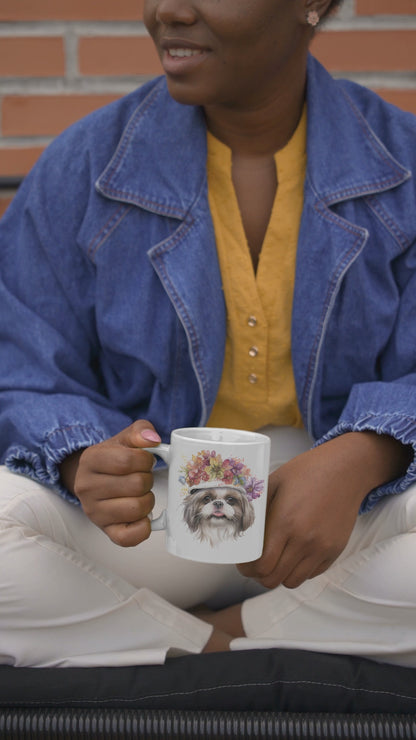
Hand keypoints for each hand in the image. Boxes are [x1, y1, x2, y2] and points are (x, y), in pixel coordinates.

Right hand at [59, 420, 160, 546]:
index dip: (146, 460)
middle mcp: (87, 488)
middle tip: (142, 478)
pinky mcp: (106, 531)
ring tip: (140, 494)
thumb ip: (140, 431)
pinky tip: (142, 515)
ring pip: (137, 509)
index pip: (129, 460)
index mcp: (91, 460)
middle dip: (148, 480)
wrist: (95, 479)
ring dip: (148, 500)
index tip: (144, 461)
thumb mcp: (124, 439)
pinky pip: (130, 537)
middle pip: (136, 485)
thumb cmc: (114, 458)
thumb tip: (151, 439)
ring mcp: (94, 512)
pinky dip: (144, 526)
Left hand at [238, 431, 411, 589]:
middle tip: (255, 564)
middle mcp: (304, 540)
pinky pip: (311, 574)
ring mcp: (322, 548)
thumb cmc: (306, 472)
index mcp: (285, 522)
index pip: (261, 565)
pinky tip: (293, 553)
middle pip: (274, 579)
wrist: (345, 469)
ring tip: (275, 561)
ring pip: (293, 582)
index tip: (243, 562)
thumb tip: (241, 529)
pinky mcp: (335, 550)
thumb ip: (257, 509)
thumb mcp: (274, 483)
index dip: (247, 568)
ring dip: (280, 575)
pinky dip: (299, 570)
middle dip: (259, 575)